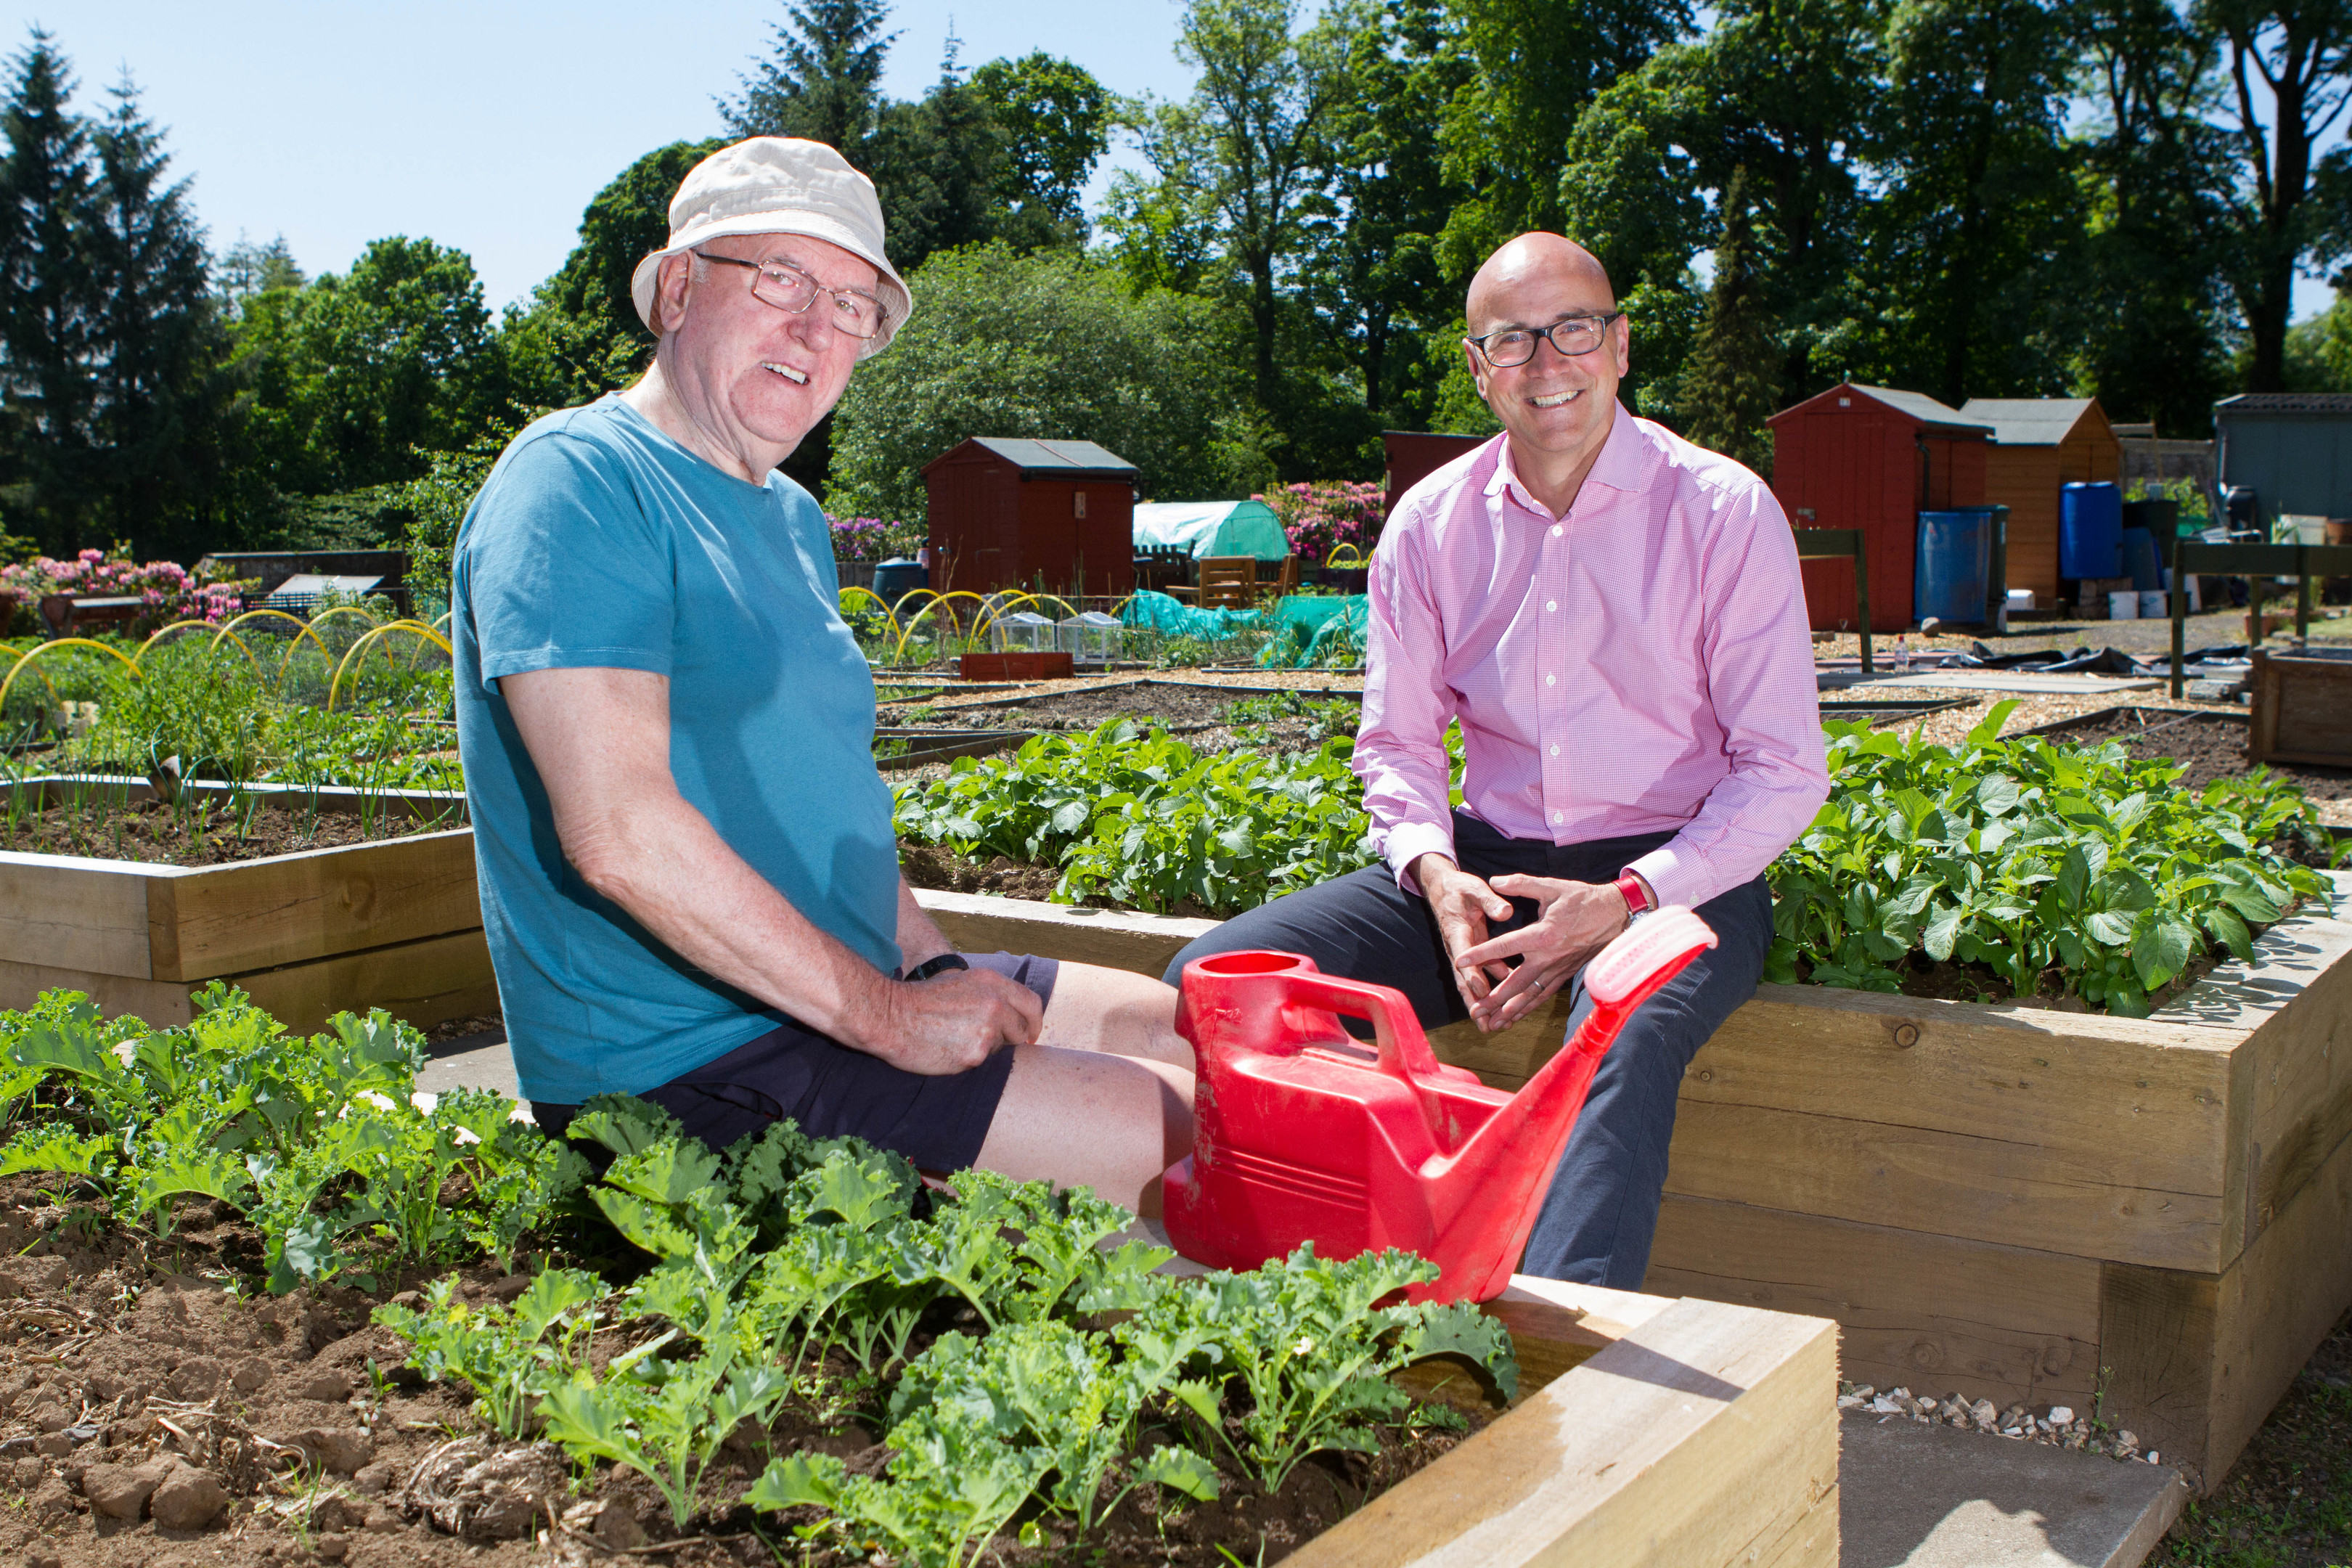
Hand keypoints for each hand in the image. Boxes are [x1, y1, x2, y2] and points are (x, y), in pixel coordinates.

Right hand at [847, 967, 1043, 1075]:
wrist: (891, 1016)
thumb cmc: (920, 1001)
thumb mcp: (960, 984)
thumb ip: (988, 995)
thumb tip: (1012, 1015)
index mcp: (991, 982)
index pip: (1032, 1003)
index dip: (1034, 1022)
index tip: (1030, 1034)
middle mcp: (995, 1003)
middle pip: (1021, 1030)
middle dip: (1011, 1039)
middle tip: (988, 1044)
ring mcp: (987, 1029)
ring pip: (1001, 1048)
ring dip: (986, 1049)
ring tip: (956, 1041)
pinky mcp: (976, 1054)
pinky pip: (982, 1063)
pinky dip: (969, 1060)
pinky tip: (948, 1050)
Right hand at [1412, 854, 1518, 1015]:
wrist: (1444, 890)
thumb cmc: (1460, 888)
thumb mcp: (1474, 888)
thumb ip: (1489, 900)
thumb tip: (1506, 912)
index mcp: (1457, 932)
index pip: (1463, 958)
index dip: (1472, 975)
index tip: (1483, 991)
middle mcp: (1458, 949)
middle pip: (1463, 981)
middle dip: (1474, 1004)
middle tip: (1484, 1025)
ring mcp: (1464, 955)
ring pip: (1472, 985)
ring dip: (1483, 1005)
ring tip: (1496, 1026)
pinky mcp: (1473, 956)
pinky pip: (1483, 976)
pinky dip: (1493, 992)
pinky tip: (1509, 1005)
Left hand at [1454, 875, 1631, 1031]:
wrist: (1614, 914)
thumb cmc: (1582, 899)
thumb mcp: (1552, 886)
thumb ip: (1521, 883)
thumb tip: (1494, 880)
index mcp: (1542, 934)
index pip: (1504, 946)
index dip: (1481, 954)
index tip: (1460, 962)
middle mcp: (1548, 957)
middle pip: (1515, 983)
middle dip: (1494, 999)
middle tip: (1475, 1011)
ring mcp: (1557, 969)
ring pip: (1529, 995)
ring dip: (1509, 1010)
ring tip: (1491, 1023)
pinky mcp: (1564, 975)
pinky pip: (1543, 995)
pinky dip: (1528, 1007)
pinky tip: (1515, 1017)